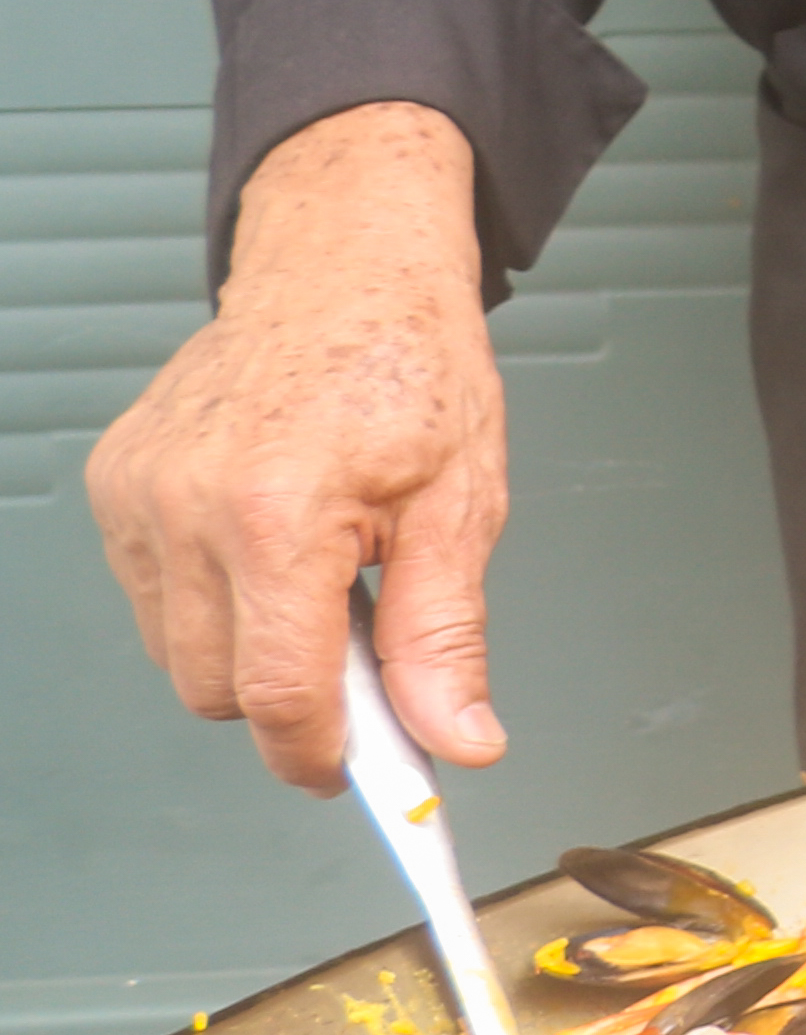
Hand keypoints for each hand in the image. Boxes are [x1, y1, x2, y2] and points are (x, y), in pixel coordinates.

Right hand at [86, 104, 512, 794]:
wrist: (345, 263)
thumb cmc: (410, 361)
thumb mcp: (462, 501)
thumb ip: (446, 635)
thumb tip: (458, 741)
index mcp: (277, 512)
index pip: (277, 693)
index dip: (322, 754)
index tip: (359, 771)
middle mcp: (185, 506)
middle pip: (217, 689)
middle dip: (291, 697)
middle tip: (364, 648)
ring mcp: (138, 495)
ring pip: (179, 652)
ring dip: (249, 645)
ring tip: (322, 571)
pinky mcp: (114, 485)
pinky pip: (155, 595)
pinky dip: (213, 596)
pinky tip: (270, 541)